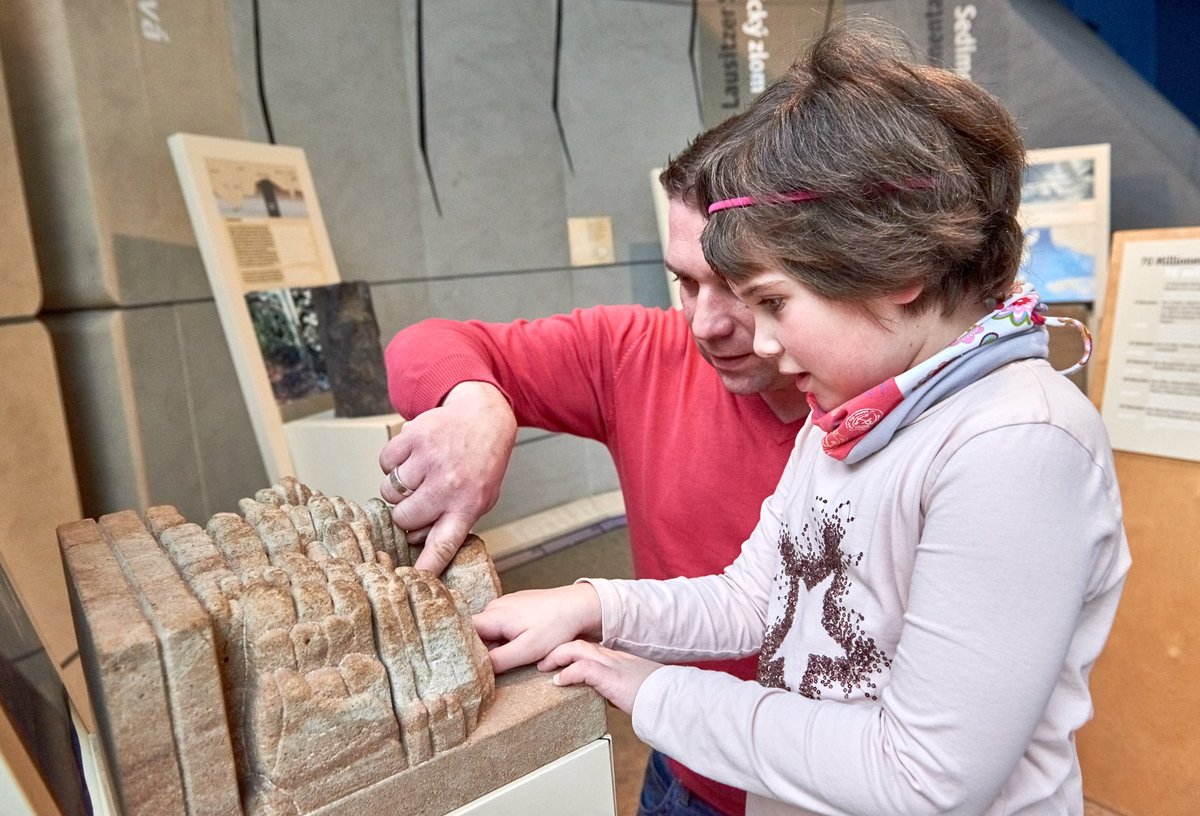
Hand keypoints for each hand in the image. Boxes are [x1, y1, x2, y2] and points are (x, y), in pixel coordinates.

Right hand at [379, 382, 517, 574]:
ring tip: (419, 475)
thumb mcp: (480, 499)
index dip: (426, 565)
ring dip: (398, 488)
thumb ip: (453, 523)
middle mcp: (449, 485)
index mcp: (467, 506)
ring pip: (388, 493)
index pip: (443, 545)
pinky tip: (412, 456)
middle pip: (403, 519)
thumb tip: (419, 546)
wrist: (483, 418)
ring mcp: (430, 460)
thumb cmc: (480, 464)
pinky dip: (392, 462)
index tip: (413, 579)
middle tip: (420, 498)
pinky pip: (384, 463)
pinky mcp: (413, 437)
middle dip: (406, 514)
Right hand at [472, 584, 602, 673]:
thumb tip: (476, 670)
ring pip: (490, 631)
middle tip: (487, 669)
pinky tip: (518, 648)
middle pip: (475, 633)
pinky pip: (502, 626)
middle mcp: (495, 607)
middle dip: (479, 651)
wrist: (579, 606)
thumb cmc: (556, 626)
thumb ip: (499, 660)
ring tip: (507, 659)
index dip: (461, 649)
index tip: (463, 667)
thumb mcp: (527, 650)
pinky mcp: (517, 608)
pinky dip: (505, 639)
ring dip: (495, 646)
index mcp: (493, 615)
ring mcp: (506, 606)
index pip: (463, 632)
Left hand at [541, 641, 661, 714]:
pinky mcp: (610, 676)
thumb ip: (617, 688)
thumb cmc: (655, 696)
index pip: (589, 646)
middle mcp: (612, 656)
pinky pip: (582, 668)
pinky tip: (558, 681)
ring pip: (576, 649)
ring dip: (556, 657)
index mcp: (617, 658)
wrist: (670, 698)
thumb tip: (609, 698)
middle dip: (557, 649)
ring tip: (544, 667)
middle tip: (543, 660)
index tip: (557, 656)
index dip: (570, 649)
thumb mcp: (632, 689)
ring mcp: (611, 664)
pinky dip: (567, 673)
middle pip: (578, 642)